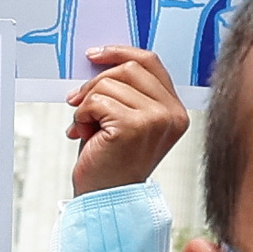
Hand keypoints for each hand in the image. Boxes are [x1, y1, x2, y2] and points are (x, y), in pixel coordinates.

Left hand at [65, 43, 188, 196]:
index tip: (95, 56)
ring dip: (86, 104)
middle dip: (95, 83)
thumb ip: (126, 91)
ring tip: (86, 128)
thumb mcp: (125, 120)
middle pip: (128, 69)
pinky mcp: (134, 126)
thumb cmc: (112, 163)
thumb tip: (102, 60)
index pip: (150, 62)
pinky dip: (82, 116)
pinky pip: (97, 101)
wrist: (107, 199)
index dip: (120, 52)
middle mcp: (171, 114)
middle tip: (78, 102)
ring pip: (108, 85)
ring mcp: (156, 119)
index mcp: (175, 111)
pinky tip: (84, 134)